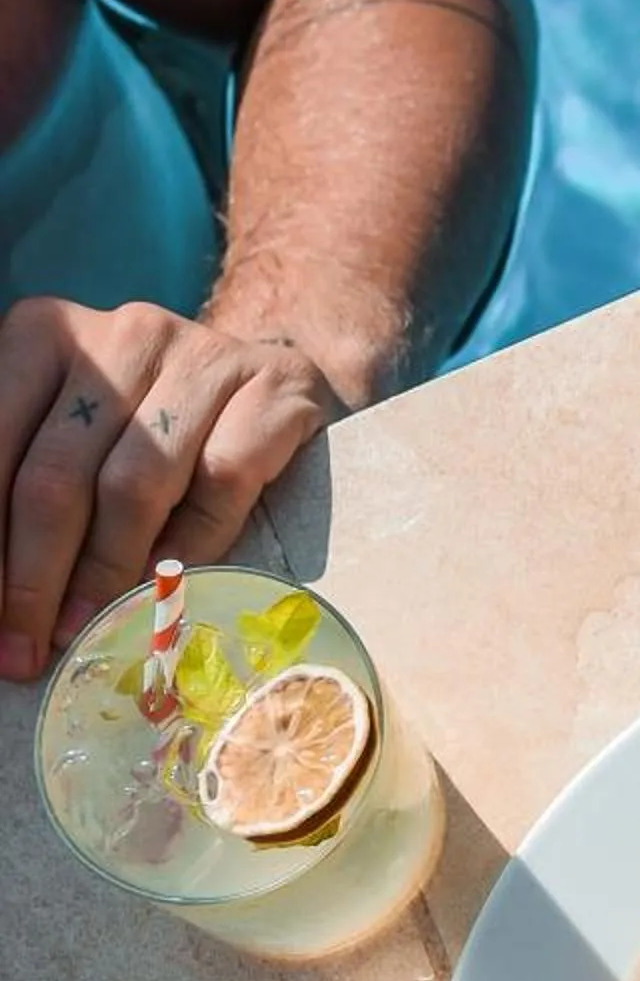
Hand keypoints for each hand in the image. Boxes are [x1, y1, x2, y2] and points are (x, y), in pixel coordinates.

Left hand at [0, 297, 339, 679]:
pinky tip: (164, 589)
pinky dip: (189, 548)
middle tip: (26, 648)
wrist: (268, 380)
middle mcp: (123, 332)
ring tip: (88, 630)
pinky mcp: (274, 388)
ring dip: (105, 575)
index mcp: (45, 332)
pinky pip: (221, 484)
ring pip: (135, 485)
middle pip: (57, 476)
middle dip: (33, 577)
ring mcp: (204, 355)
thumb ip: (18, 483)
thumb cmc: (148, 420)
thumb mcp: (66, 434)